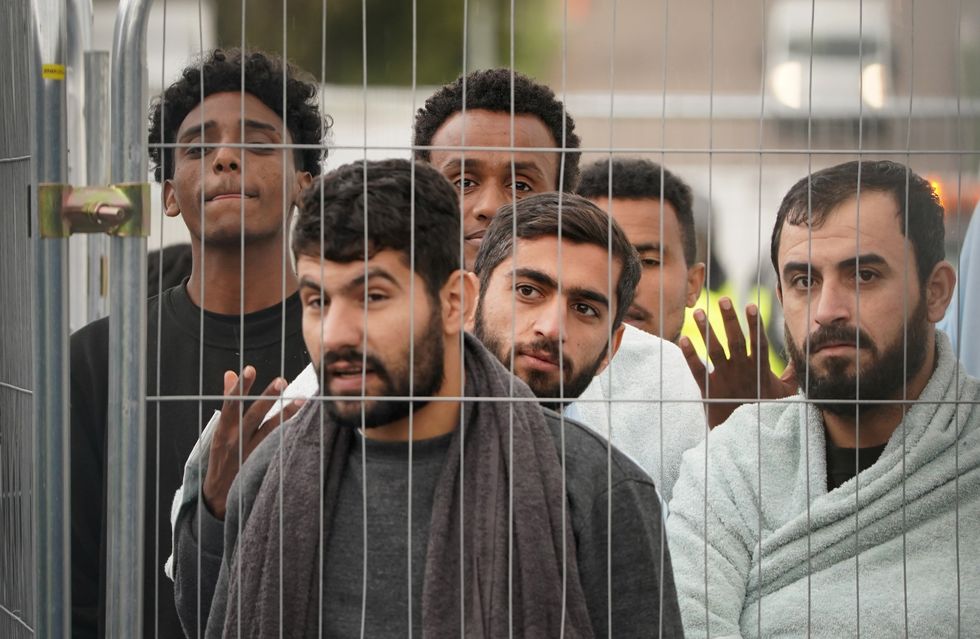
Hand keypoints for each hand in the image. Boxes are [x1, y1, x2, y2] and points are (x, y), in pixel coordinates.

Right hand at [202, 366, 303, 518]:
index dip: (239, 387)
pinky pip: (276, 447)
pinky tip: (302, 426)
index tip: (249, 369)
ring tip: (302, 399)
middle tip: (281, 380)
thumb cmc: (221, 457)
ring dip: (286, 413)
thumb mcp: (220, 431)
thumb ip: (228, 402)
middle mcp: (235, 441)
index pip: (230, 405)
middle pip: (252, 415)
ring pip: (269, 430)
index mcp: (223, 431)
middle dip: (267, 397)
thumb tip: (231, 372)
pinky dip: (288, 435)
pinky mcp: (260, 464)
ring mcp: (249, 453)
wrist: (218, 498)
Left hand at [679, 297, 797, 428]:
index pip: (757, 342)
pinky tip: (683, 339)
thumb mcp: (786, 396)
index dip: (754, 324)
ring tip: (699, 312)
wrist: (747, 440)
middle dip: (729, 320)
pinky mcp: (709, 391)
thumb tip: (797, 359)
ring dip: (707, 330)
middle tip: (722, 300)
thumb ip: (790, 375)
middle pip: (735, 340)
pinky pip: (698, 370)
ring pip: (715, 350)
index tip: (751, 306)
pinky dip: (690, 355)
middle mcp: (741, 371)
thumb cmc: (768, 415)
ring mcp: (724, 380)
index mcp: (759, 371)